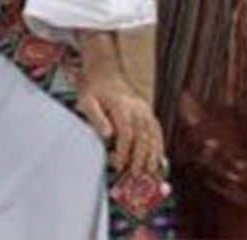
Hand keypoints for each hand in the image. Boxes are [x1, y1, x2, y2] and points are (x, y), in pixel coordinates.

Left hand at [79, 67, 165, 181]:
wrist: (105, 72)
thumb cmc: (95, 89)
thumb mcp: (87, 100)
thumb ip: (96, 117)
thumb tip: (107, 134)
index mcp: (121, 106)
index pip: (126, 132)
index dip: (123, 151)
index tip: (118, 164)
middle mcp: (137, 108)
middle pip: (142, 136)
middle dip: (140, 157)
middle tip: (136, 174)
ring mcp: (145, 110)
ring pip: (153, 135)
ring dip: (153, 154)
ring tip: (151, 171)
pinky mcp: (148, 112)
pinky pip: (157, 130)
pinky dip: (159, 145)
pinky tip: (158, 158)